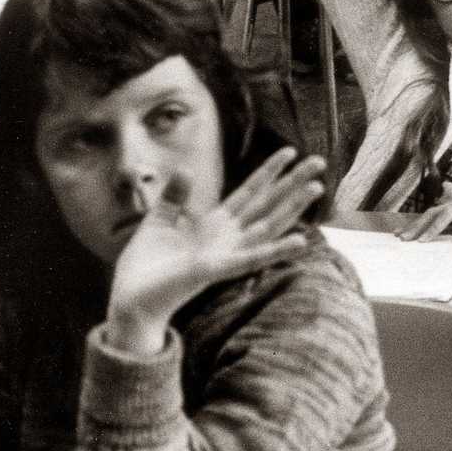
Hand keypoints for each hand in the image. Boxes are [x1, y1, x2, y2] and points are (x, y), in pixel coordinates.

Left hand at [104, 148, 324, 349]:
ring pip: (268, 226)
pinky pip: (251, 258)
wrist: (131, 299)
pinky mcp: (216, 270)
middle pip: (267, 204)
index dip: (270, 171)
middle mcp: (228, 238)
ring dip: (293, 208)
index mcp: (215, 225)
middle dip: (293, 183)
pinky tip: (299, 240)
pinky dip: (276, 250)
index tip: (290, 151)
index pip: (250, 192)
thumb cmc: (146, 266)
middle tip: (320, 162)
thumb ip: (175, 197)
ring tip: (317, 188)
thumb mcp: (159, 221)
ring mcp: (226, 254)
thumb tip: (186, 168)